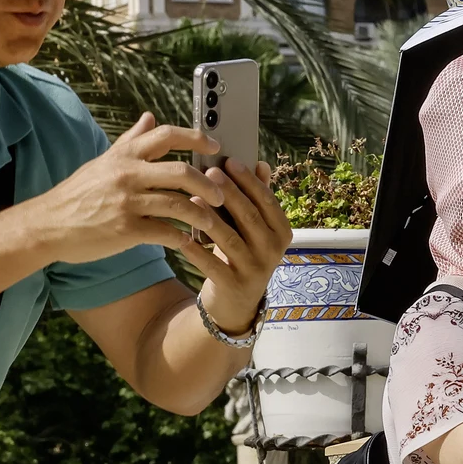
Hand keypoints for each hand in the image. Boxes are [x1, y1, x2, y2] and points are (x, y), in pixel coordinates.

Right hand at [27, 112, 229, 262]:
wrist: (46, 226)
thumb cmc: (78, 194)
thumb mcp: (103, 162)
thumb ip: (130, 141)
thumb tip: (149, 117)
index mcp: (124, 156)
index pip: (166, 135)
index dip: (196, 137)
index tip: (216, 146)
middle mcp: (127, 174)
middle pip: (182, 172)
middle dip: (208, 185)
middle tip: (221, 195)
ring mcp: (127, 202)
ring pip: (179, 205)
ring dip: (201, 215)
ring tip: (210, 222)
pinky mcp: (126, 229)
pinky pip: (166, 232)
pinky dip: (182, 238)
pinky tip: (187, 241)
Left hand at [180, 156, 293, 334]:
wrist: (237, 303)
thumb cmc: (244, 254)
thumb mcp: (256, 229)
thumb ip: (259, 199)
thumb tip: (260, 163)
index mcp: (282, 232)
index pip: (267, 201)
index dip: (248, 180)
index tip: (229, 160)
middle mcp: (273, 250)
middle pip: (249, 216)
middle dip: (229, 192)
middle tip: (208, 171)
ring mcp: (255, 269)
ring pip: (230, 238)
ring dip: (210, 217)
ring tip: (192, 198)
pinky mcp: (234, 285)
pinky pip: (212, 264)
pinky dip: (196, 250)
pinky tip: (180, 236)